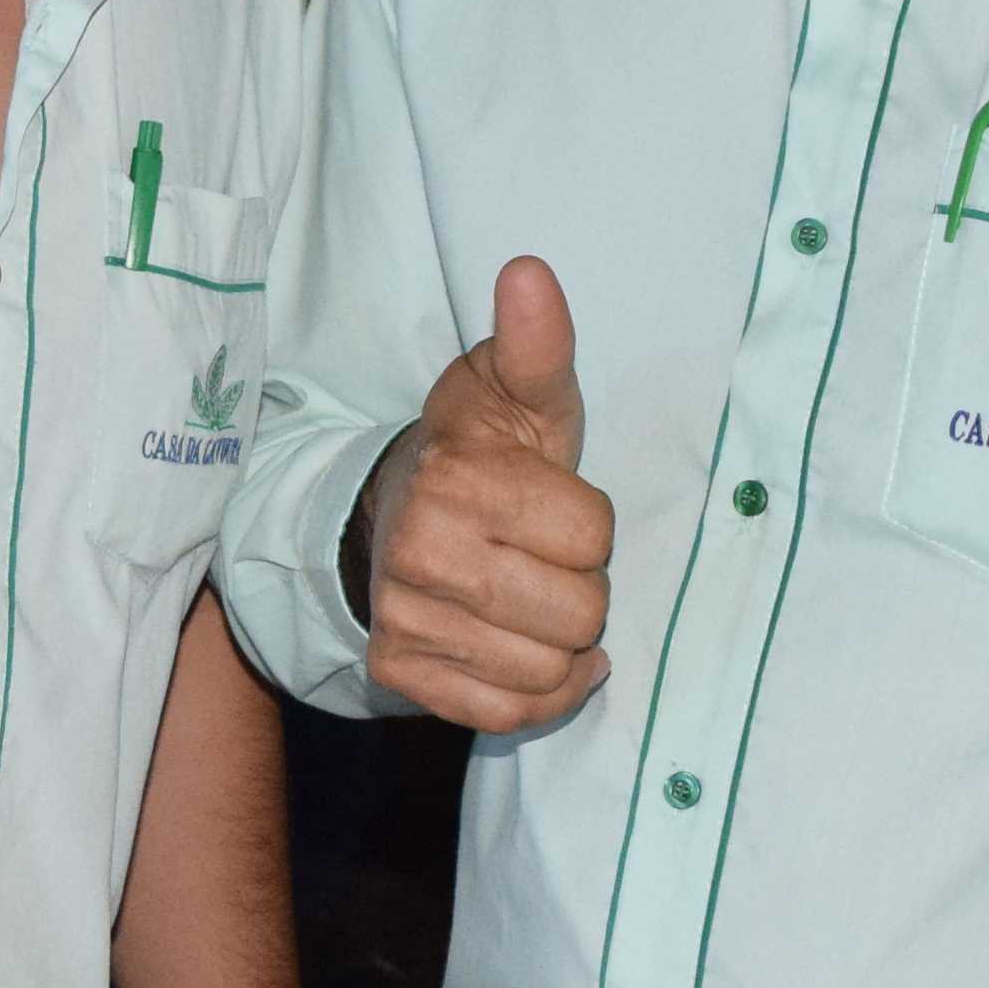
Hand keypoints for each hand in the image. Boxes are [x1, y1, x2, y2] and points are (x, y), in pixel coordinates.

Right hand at [356, 257, 610, 729]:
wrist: (394, 512)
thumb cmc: (481, 453)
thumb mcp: (516, 392)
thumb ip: (537, 344)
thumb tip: (529, 273)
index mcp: (460, 477)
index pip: (594, 533)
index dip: (590, 524)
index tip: (555, 507)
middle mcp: (422, 550)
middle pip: (579, 611)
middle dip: (583, 590)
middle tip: (546, 561)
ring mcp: (405, 617)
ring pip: (547, 669)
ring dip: (562, 645)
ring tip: (537, 605)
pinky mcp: (399, 671)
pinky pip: (507, 714)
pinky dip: (538, 695)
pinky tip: (533, 654)